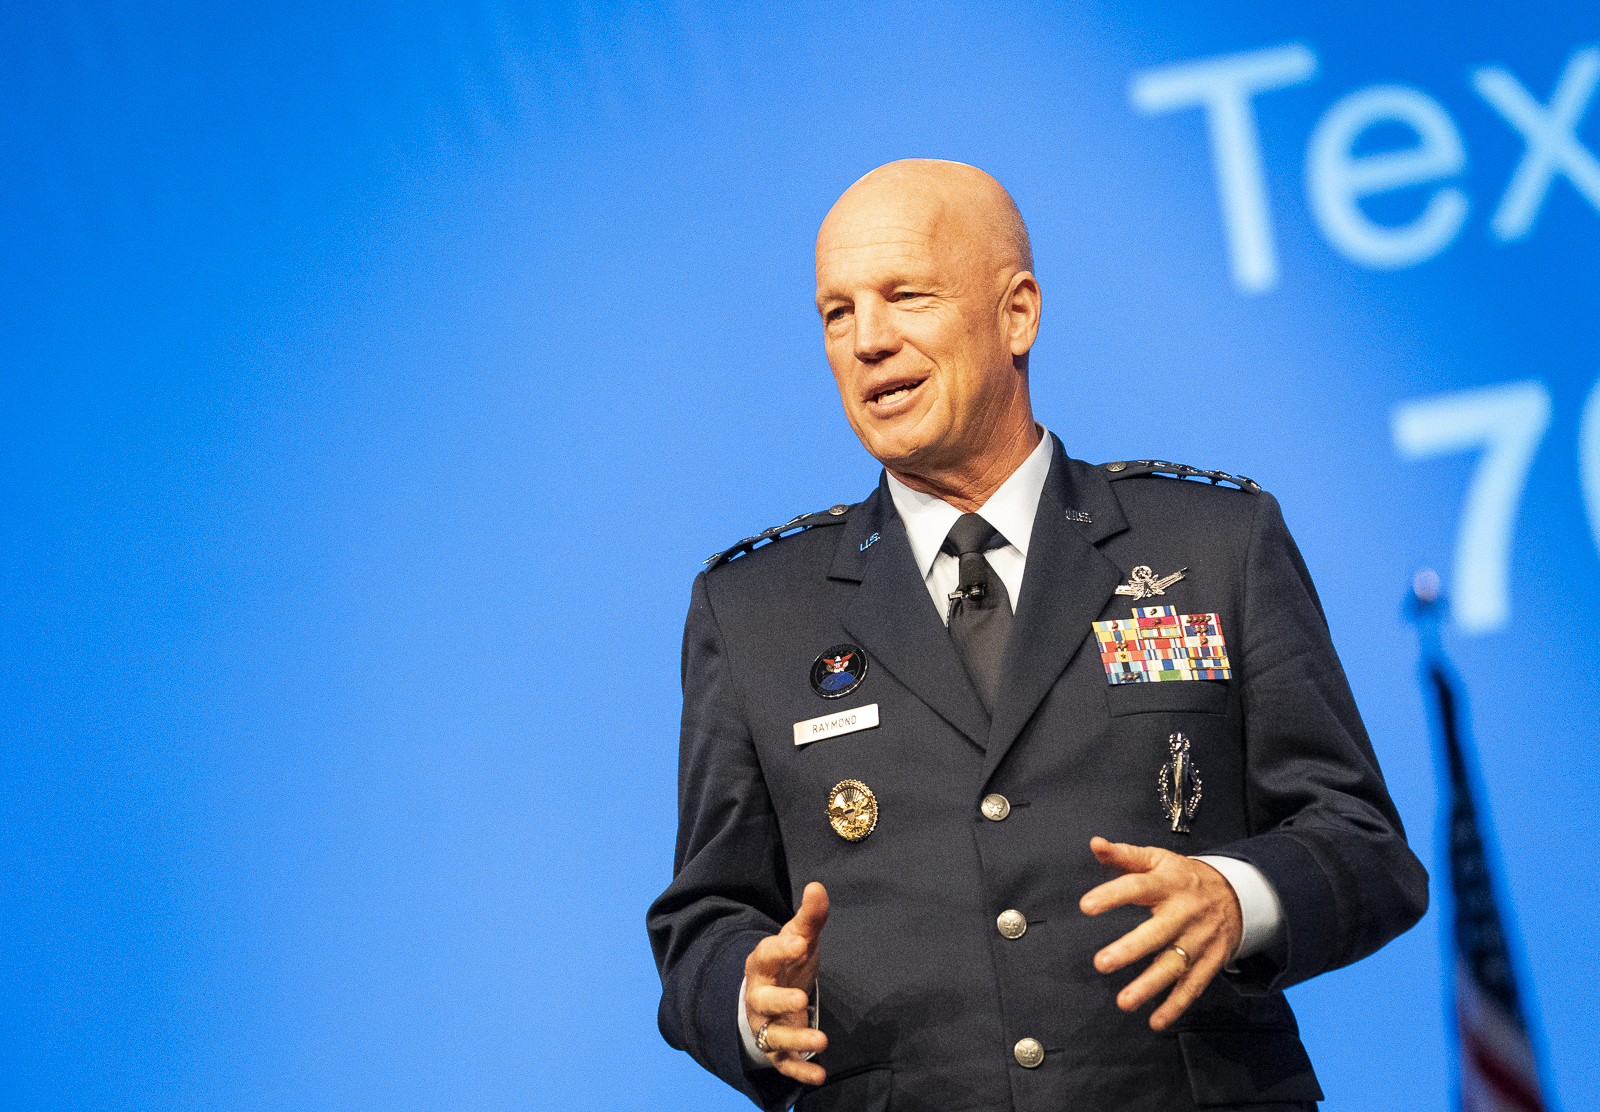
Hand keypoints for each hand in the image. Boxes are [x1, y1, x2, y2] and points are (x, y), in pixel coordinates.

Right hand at [743, 881, 828, 1083]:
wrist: (771, 995)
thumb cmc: (787, 963)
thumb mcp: (799, 939)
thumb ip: (810, 917)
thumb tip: (818, 886)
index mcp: (762, 965)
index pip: (766, 955)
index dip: (781, 950)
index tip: (800, 942)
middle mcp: (759, 996)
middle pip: (763, 1000)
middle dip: (780, 1001)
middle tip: (801, 999)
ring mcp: (766, 1025)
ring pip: (773, 1037)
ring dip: (795, 1041)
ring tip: (822, 1042)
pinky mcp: (777, 1049)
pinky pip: (784, 1063)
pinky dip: (800, 1072)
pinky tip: (820, 1075)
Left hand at [1078, 837, 1241, 1030]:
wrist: (1238, 894)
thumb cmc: (1185, 877)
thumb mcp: (1158, 859)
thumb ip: (1124, 855)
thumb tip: (1095, 844)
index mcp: (1167, 884)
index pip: (1136, 886)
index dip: (1111, 895)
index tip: (1086, 906)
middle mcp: (1183, 913)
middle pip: (1157, 932)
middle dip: (1130, 949)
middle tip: (1102, 963)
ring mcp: (1199, 939)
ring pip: (1174, 965)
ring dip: (1150, 986)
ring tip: (1125, 1002)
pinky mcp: (1210, 960)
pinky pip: (1193, 986)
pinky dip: (1175, 1006)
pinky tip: (1156, 1020)